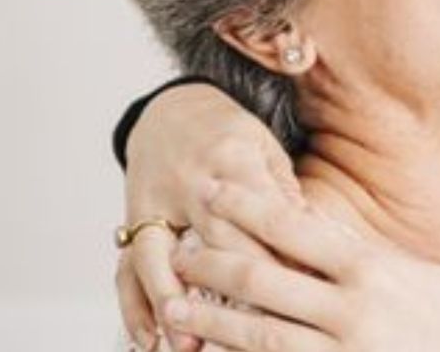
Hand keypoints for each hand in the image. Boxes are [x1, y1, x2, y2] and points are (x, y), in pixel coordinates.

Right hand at [116, 84, 299, 351]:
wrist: (169, 111)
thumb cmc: (229, 134)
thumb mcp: (265, 147)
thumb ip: (284, 192)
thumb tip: (313, 237)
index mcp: (232, 159)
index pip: (262, 215)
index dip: (283, 256)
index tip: (304, 292)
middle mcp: (189, 182)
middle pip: (215, 242)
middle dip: (238, 289)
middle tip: (261, 328)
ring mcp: (155, 203)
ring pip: (160, 258)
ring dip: (175, 304)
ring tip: (190, 346)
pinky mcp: (132, 221)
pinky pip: (126, 267)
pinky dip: (135, 306)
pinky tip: (150, 339)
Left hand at [163, 182, 439, 351]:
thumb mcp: (414, 272)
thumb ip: (361, 259)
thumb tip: (313, 239)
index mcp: (371, 267)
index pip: (294, 226)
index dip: (248, 205)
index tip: (215, 188)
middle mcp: (353, 308)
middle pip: (264, 278)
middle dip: (215, 260)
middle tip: (179, 246)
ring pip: (260, 333)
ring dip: (213, 319)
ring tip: (173, 305)